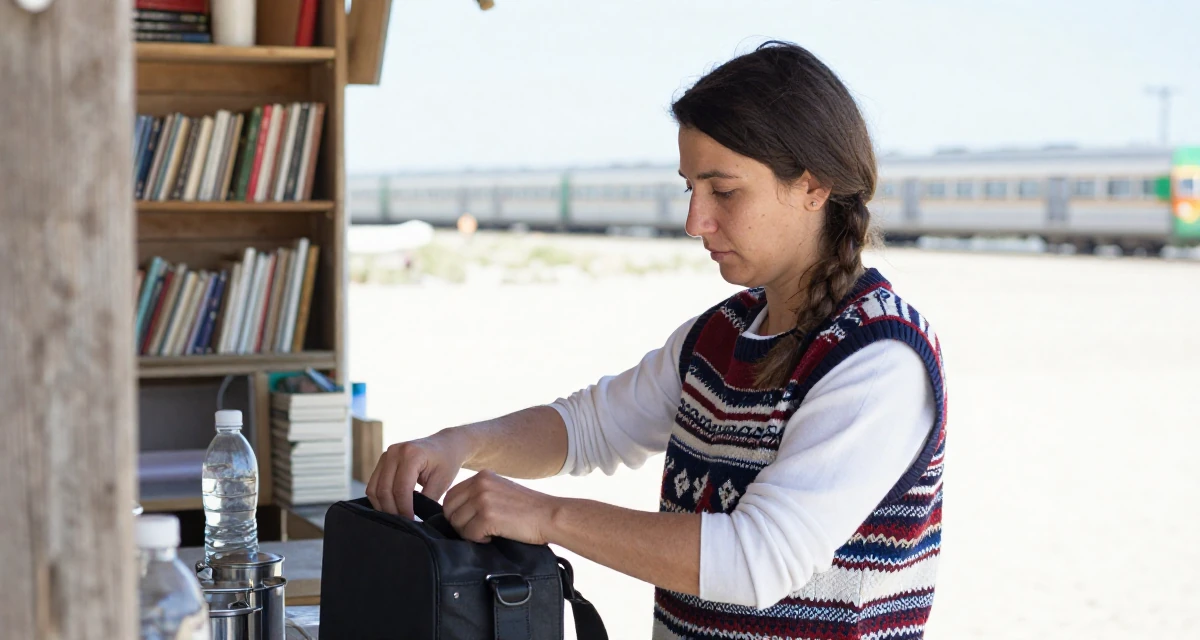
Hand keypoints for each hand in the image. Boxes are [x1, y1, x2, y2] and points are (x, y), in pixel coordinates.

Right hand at [366, 430, 470, 517]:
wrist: (446, 445)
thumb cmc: (447, 462)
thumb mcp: (441, 482)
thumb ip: (426, 500)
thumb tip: (412, 519)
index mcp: (411, 454)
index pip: (401, 489)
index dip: (404, 509)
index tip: (411, 522)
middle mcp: (394, 452)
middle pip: (384, 490)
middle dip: (393, 510)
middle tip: (404, 523)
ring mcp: (386, 455)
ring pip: (374, 488)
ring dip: (383, 506)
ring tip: (397, 517)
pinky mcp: (382, 461)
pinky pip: (373, 484)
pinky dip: (379, 499)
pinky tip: (391, 507)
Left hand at [442, 470, 559, 544]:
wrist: (550, 516)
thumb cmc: (528, 509)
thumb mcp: (501, 491)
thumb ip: (479, 494)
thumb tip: (456, 512)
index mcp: (482, 476)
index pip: (451, 496)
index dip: (455, 513)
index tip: (468, 522)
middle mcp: (480, 484)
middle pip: (449, 510)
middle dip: (459, 524)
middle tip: (477, 530)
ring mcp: (483, 499)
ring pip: (457, 523)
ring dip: (469, 533)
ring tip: (487, 533)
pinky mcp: (488, 517)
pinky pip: (469, 534)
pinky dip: (479, 540)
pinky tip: (493, 536)